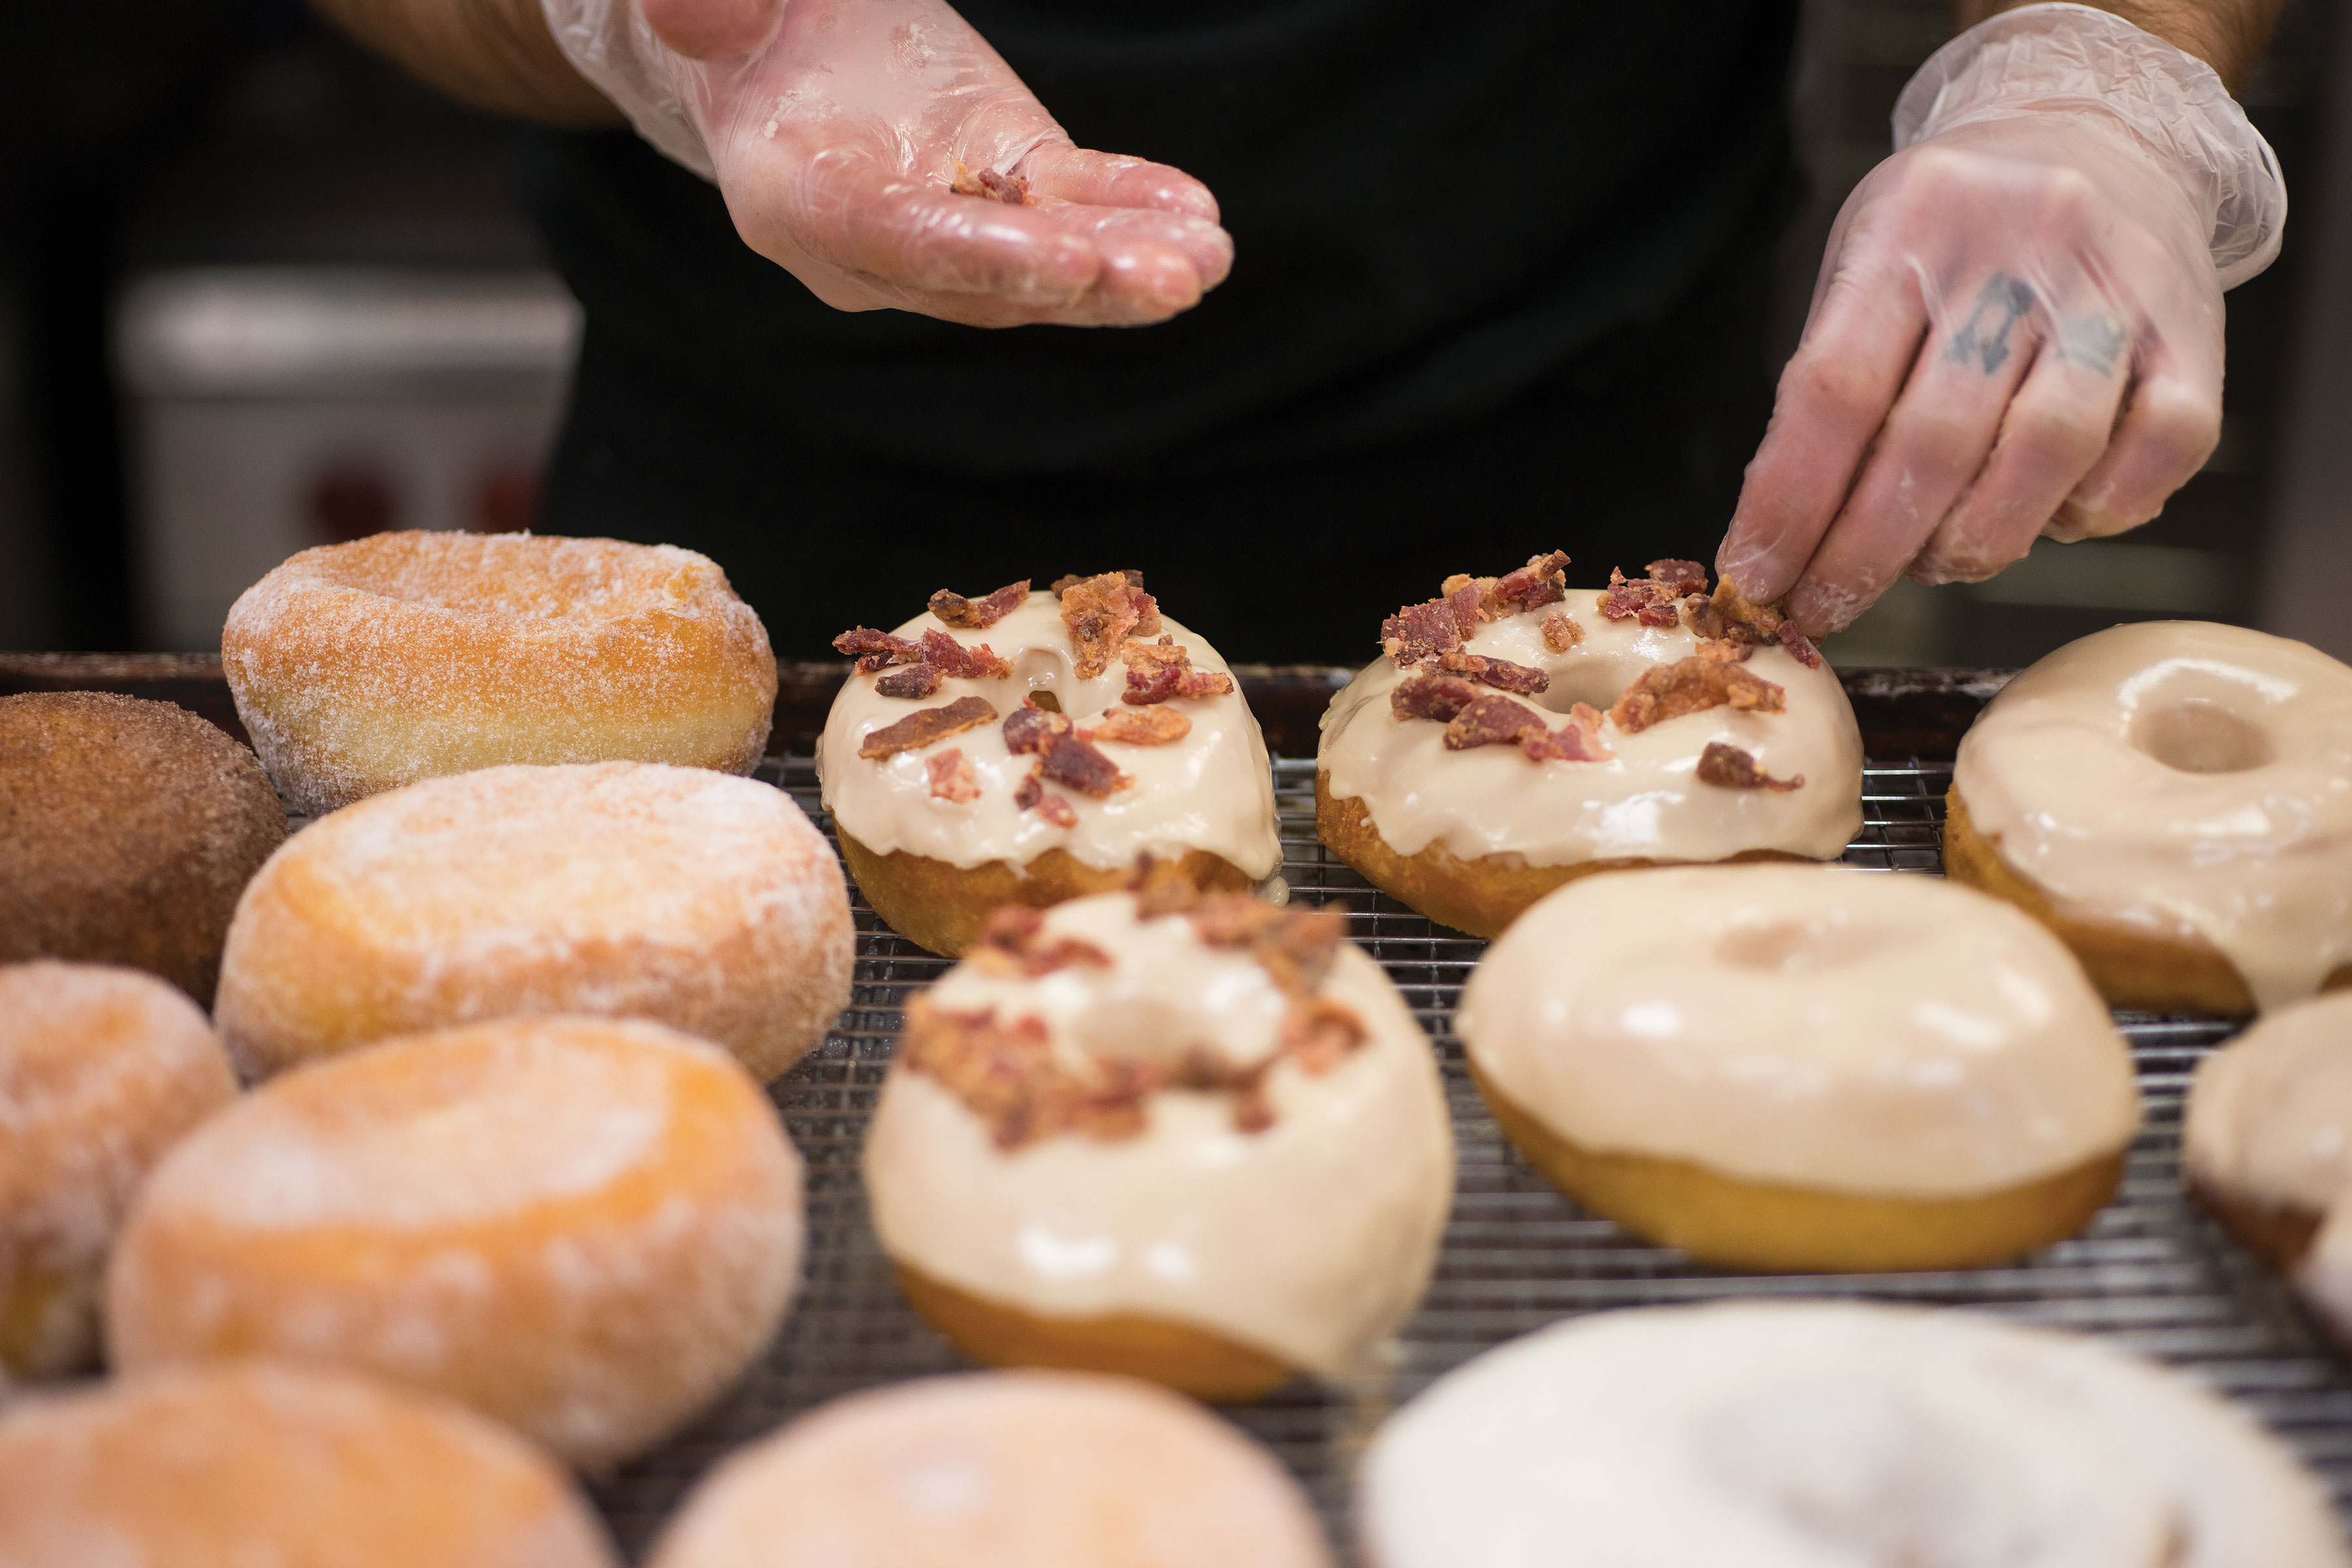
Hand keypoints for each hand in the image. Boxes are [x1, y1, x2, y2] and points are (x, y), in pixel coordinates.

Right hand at [645, 0, 1232, 325]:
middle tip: (1172, 277)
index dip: (983, 256)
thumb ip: (708, 8)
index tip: (1069, 258)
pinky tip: (1197, 219)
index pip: (898, 242)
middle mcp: (882, 244)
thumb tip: (697, 7)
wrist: (776, 37)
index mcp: (798, 204)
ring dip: (1128, 261)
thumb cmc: (744, 23)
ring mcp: (954, 220)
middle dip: (1084, 279)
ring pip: (1045, 259)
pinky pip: (1075, 205)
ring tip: (1206, 257)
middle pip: (989, 275)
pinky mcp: (1008, 183)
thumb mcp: (718, 9)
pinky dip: (1134, 209)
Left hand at [1718, 111, 2223, 636]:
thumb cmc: (1954, 233)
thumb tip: (1781, 536)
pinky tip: (2053, 519)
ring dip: (1977, 541)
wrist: (2103, 135)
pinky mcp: (2197, 326)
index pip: (1834, 390)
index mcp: (1913, 223)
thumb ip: (1830, 382)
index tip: (1755, 580)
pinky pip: (2160, 447)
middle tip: (1827, 608)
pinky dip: (2099, 509)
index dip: (1790, 505)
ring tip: (1936, 563)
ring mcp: (2117, 283)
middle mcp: (2020, 244)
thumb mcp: (1867, 260)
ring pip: (2046, 451)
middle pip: (1934, 438)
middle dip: (1865, 553)